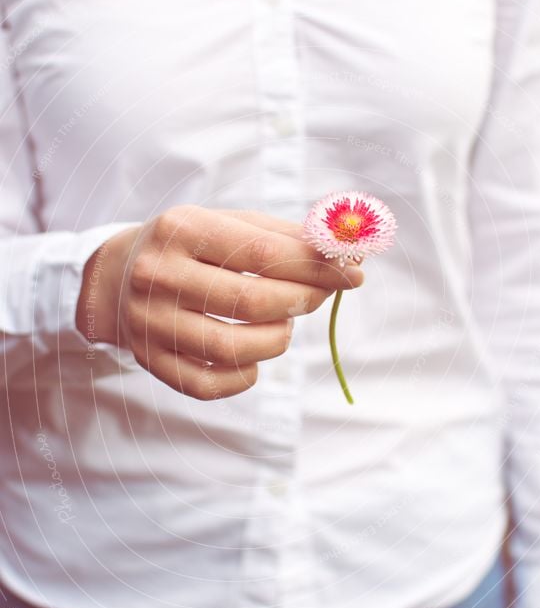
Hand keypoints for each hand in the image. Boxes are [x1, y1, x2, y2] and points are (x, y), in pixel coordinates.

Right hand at [76, 205, 363, 399]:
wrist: (118, 276)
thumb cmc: (191, 246)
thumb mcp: (230, 223)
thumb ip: (287, 237)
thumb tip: (349, 255)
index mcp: (181, 228)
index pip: (264, 253)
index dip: (317, 267)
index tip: (353, 274)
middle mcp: (159, 275)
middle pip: (252, 303)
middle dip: (302, 302)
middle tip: (318, 297)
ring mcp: (151, 322)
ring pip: (234, 349)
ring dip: (277, 340)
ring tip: (282, 324)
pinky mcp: (150, 361)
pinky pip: (210, 384)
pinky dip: (246, 376)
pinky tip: (253, 357)